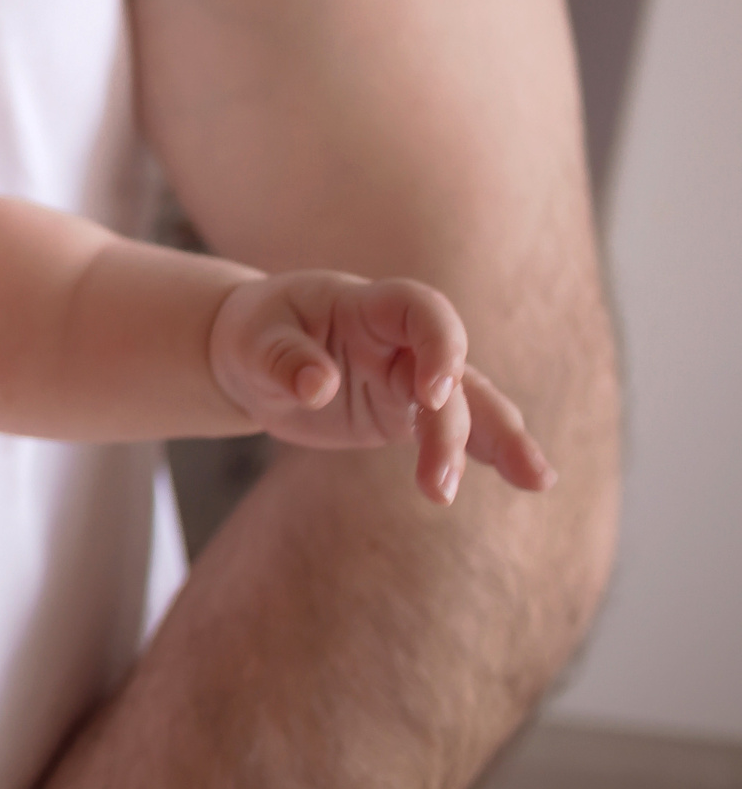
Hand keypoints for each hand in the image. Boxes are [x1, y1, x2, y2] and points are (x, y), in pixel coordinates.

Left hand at [208, 270, 557, 504]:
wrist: (252, 359)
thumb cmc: (254, 336)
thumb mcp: (252, 342)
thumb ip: (283, 360)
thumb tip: (317, 386)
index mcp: (365, 306)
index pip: (420, 309)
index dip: (438, 343)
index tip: (431, 393)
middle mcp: (399, 341)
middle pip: (453, 370)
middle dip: (462, 419)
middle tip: (445, 473)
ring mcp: (408, 379)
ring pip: (468, 404)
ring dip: (498, 441)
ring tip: (536, 481)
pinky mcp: (405, 414)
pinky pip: (454, 431)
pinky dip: (485, 452)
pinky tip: (528, 478)